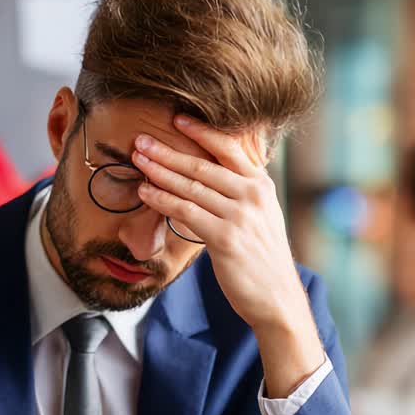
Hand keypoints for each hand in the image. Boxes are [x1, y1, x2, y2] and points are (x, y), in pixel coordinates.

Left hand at [133, 115, 323, 396]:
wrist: (277, 297)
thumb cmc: (260, 256)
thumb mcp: (259, 215)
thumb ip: (238, 191)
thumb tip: (205, 174)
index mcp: (261, 184)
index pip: (229, 147)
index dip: (201, 130)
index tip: (176, 118)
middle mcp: (253, 195)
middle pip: (202, 165)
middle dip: (167, 151)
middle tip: (140, 141)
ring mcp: (240, 215)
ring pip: (191, 187)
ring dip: (159, 172)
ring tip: (137, 161)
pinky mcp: (226, 238)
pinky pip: (186, 212)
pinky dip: (162, 200)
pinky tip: (145, 192)